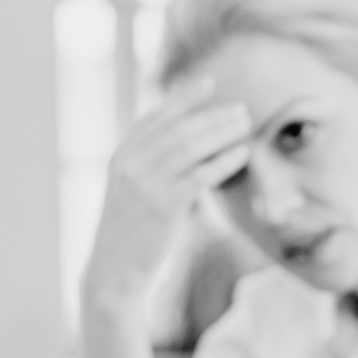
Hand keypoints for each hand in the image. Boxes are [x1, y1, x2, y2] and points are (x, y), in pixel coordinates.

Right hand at [80, 75, 250, 314]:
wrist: (113, 273)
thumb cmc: (130, 235)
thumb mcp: (133, 193)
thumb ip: (155, 167)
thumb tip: (192, 147)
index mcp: (120, 157)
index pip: (154, 118)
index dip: (182, 98)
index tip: (208, 83)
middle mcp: (130, 164)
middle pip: (178, 128)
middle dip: (212, 115)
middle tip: (240, 110)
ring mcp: (145, 184)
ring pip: (190, 146)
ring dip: (221, 131)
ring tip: (245, 124)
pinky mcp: (163, 205)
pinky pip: (200, 175)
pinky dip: (223, 161)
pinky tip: (241, 154)